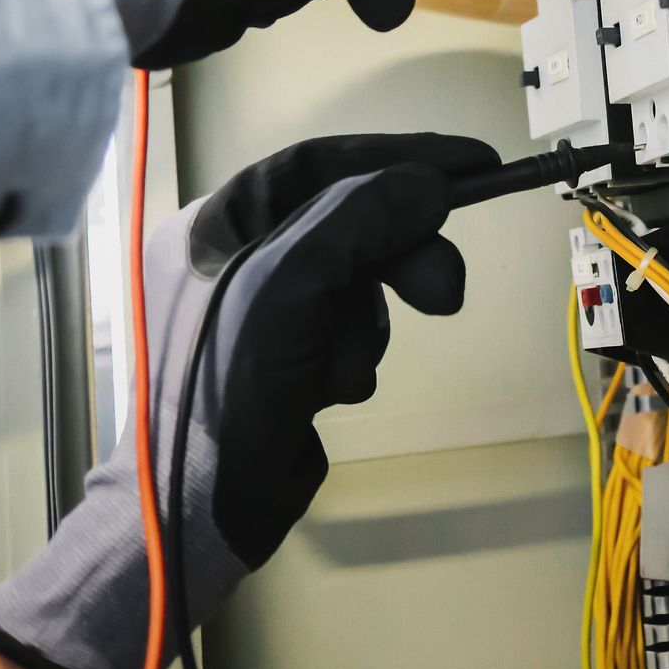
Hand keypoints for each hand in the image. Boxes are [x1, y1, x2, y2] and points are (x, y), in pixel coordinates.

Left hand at [0, 133, 498, 668]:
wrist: (198, 511)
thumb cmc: (222, 386)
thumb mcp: (288, 283)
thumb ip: (358, 219)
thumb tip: (429, 185)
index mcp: (214, 223)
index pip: (319, 162)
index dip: (397, 157)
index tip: (470, 165)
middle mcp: (236, 257)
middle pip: (351, 224)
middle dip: (400, 258)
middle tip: (445, 291)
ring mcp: (263, 310)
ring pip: (359, 283)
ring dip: (367, 326)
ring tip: (344, 370)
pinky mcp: (288, 357)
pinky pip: (350, 331)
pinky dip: (354, 356)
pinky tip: (330, 391)